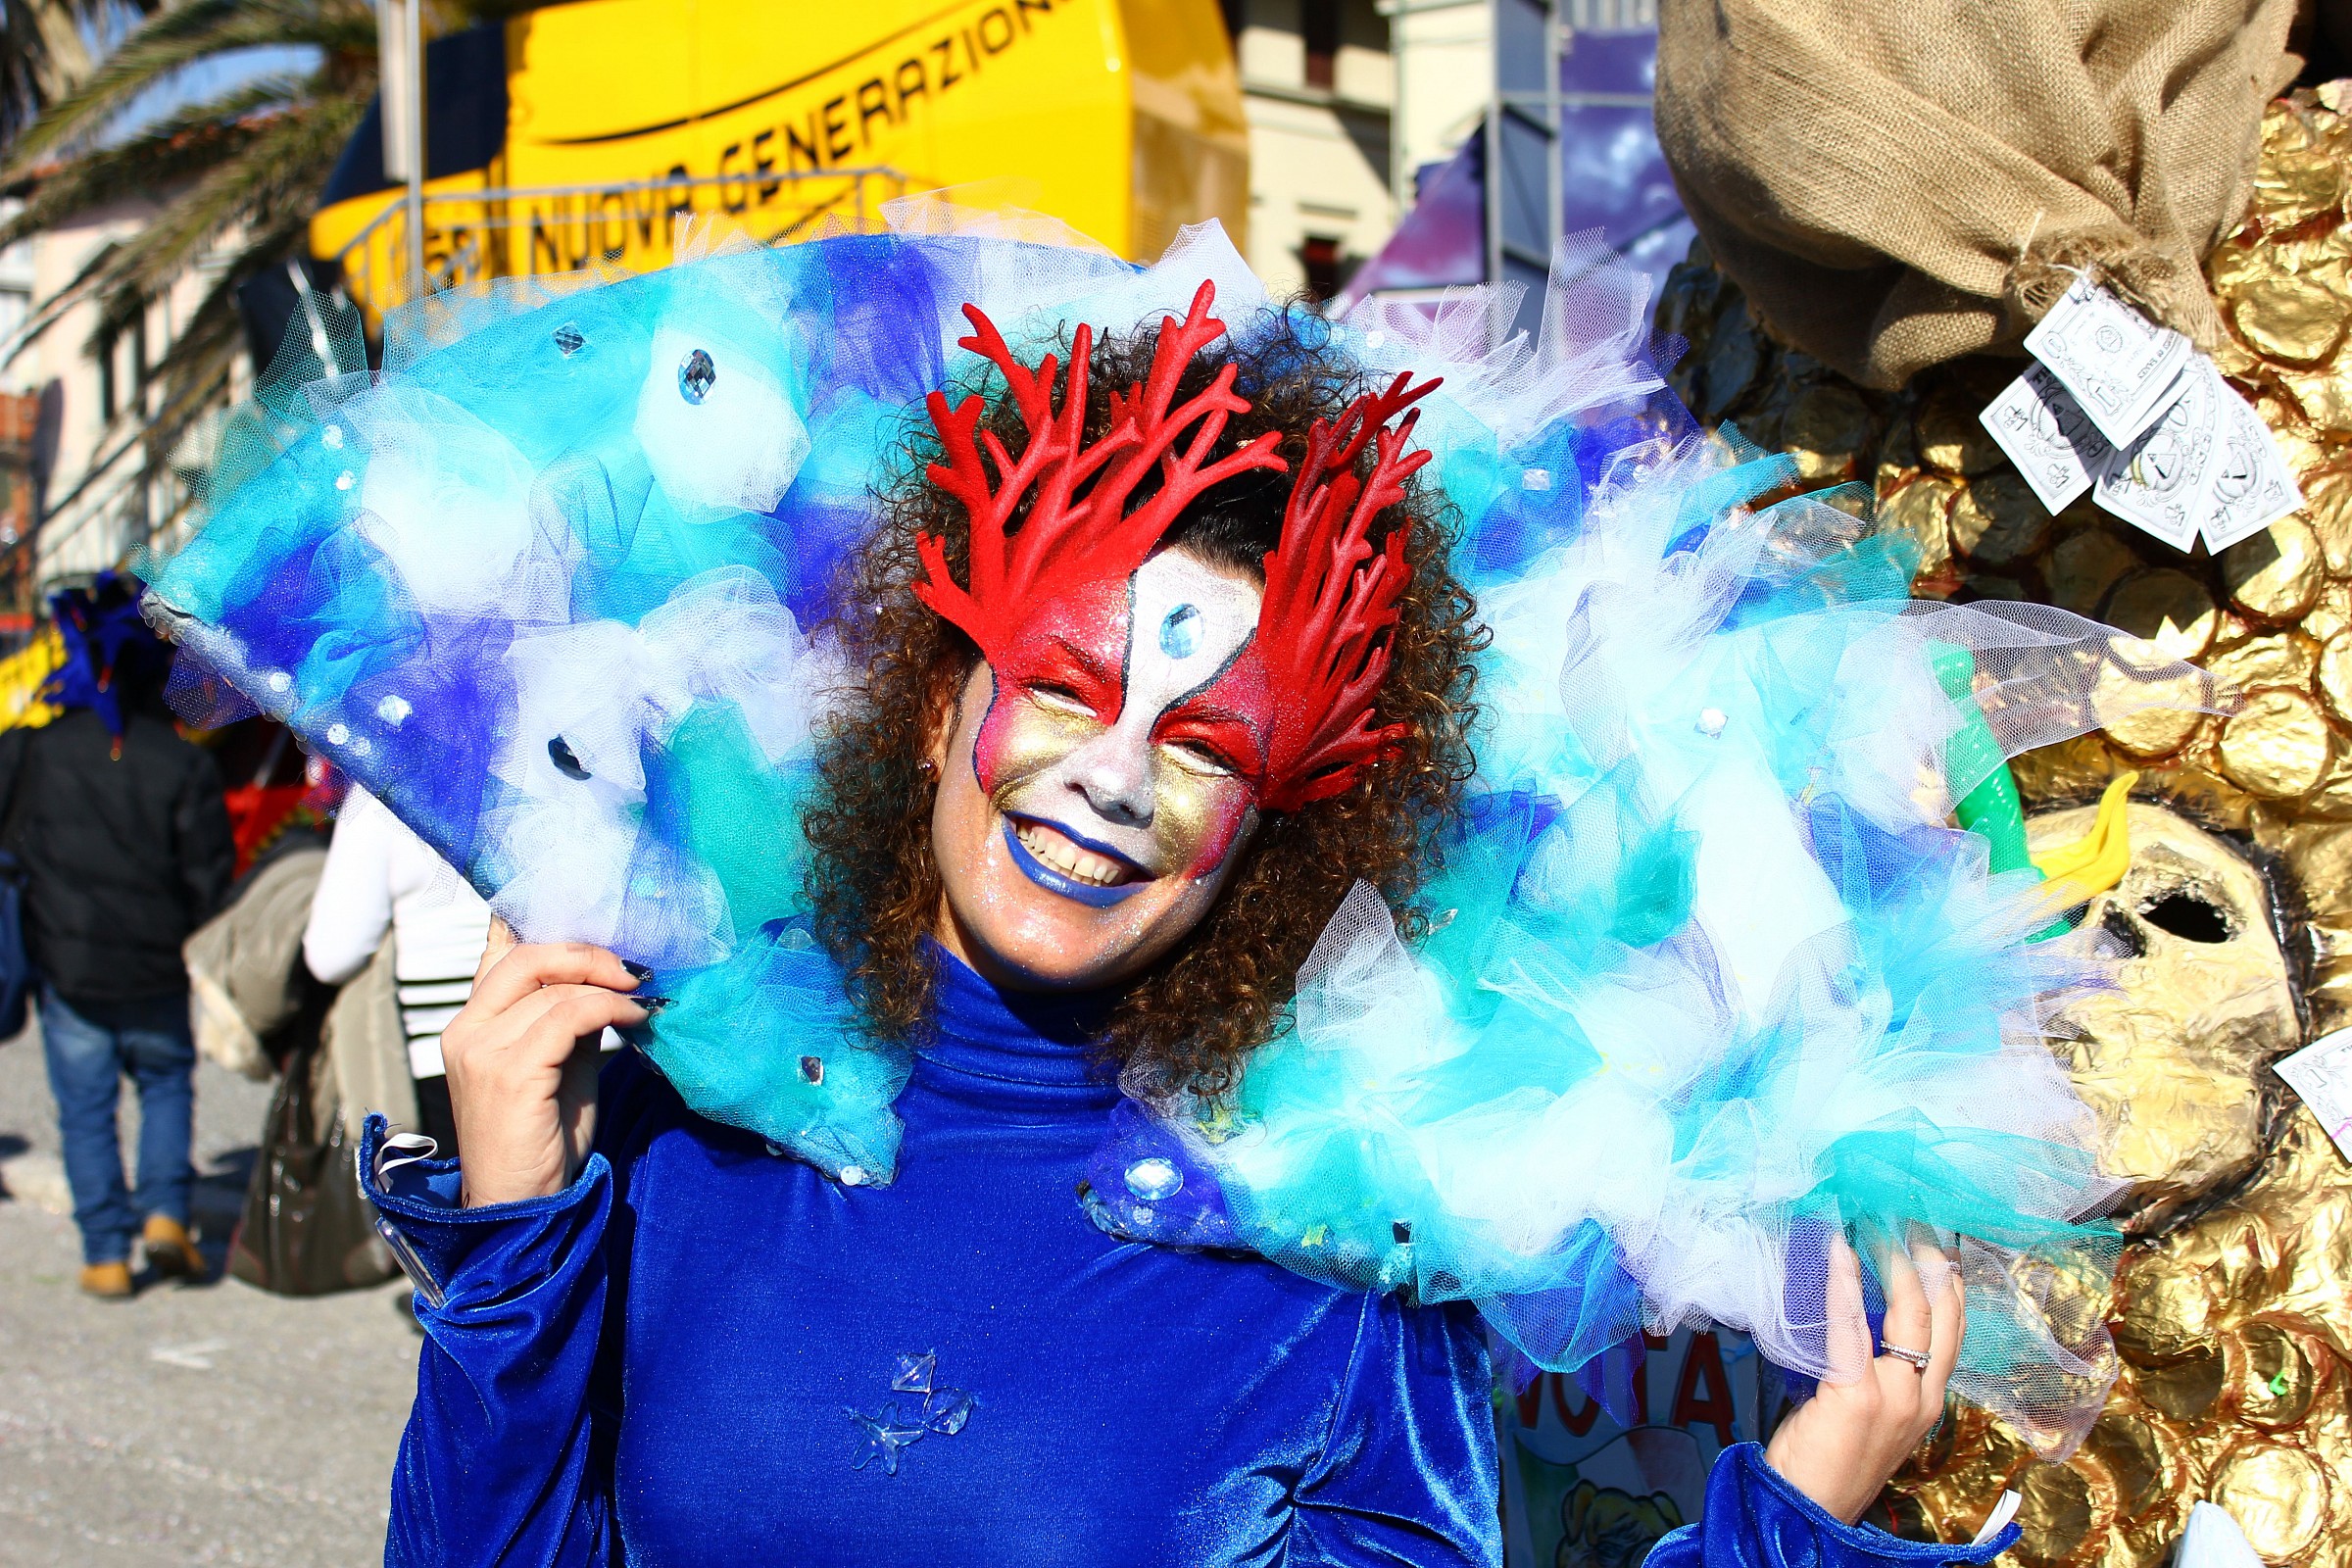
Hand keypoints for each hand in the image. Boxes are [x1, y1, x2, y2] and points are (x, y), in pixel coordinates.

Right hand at [441, 915, 646, 1207]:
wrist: (522, 1203)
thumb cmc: (543, 1134)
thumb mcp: (557, 1061)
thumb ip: (566, 1016)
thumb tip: (607, 973)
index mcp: (470, 1023)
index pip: (499, 951)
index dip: (544, 924)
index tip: (598, 924)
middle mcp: (465, 1031)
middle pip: (526, 957)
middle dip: (587, 953)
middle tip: (632, 968)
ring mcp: (481, 1052)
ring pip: (553, 987)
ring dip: (608, 985)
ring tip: (642, 997)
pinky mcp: (509, 1075)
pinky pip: (566, 1018)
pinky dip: (608, 1009)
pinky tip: (634, 1018)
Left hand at [1762, 1237, 1963, 1523]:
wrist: (1810, 1511)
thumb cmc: (1829, 1462)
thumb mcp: (1871, 1415)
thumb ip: (1876, 1373)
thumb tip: (1860, 1314)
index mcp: (1928, 1403)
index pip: (1953, 1332)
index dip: (1949, 1283)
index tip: (1937, 1243)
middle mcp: (1921, 1398)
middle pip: (1942, 1315)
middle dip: (1929, 1260)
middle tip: (1910, 1217)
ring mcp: (1894, 1397)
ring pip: (1909, 1314)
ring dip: (1893, 1261)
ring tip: (1879, 1222)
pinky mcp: (1856, 1395)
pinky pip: (1851, 1326)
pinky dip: (1843, 1283)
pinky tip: (1838, 1251)